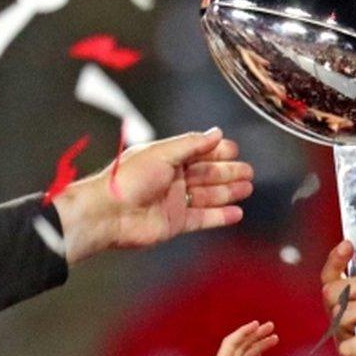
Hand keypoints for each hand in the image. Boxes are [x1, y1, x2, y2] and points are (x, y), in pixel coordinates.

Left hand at [53, 128, 253, 264]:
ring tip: (247, 189)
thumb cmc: (126, 179)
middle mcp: (171, 179)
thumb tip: (216, 133)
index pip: (198, 152)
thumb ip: (192, 144)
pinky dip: (220, 216)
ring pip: (208, 195)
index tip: (235, 150)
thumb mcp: (161, 152)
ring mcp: (174, 201)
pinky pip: (203, 218)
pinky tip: (236, 212)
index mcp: (166, 158)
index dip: (217, 151)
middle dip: (228, 172)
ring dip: (228, 192)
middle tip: (248, 171)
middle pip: (206, 174)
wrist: (107, 214)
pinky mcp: (175, 222)